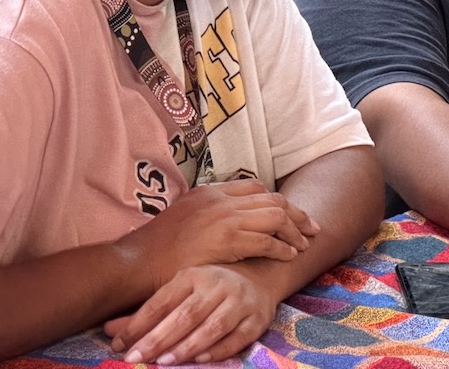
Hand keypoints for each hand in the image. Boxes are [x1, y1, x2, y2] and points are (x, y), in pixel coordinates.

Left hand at [106, 264, 275, 364]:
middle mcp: (217, 285)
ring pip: (212, 326)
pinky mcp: (257, 319)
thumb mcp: (179, 291)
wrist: (261, 275)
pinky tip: (200, 359)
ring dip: (187, 346)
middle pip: (186, 315)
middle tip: (135, 358)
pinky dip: (219, 349)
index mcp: (193, 275)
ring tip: (164, 362)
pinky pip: (238, 337)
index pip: (162, 301)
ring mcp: (240, 302)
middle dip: (158, 338)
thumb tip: (109, 331)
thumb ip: (146, 313)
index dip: (139, 323)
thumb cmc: (210, 287)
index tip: (119, 345)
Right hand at [116, 179, 319, 291]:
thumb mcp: (182, 217)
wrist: (137, 261)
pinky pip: (267, 240)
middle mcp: (220, 200)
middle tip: (311, 227)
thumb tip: (224, 222)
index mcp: (209, 192)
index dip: (277, 200)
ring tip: (303, 244)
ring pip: (275, 216)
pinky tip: (289, 256)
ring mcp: (224, 218)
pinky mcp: (227, 239)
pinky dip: (282, 248)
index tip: (290, 213)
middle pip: (272, 199)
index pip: (255, 187)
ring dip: (294, 231)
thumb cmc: (157, 248)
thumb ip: (206, 214)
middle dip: (296, 213)